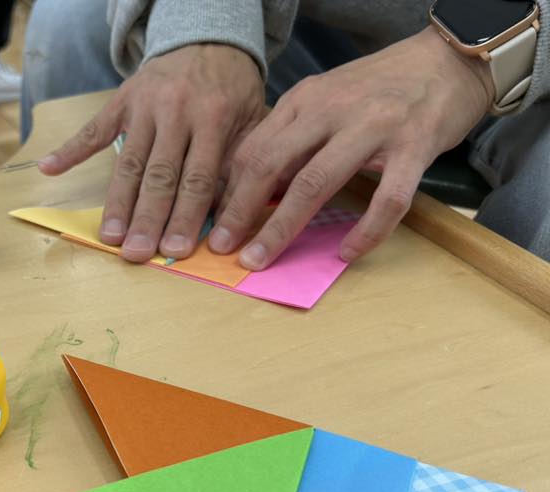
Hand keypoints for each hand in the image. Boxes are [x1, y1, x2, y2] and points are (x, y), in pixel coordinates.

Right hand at [38, 44, 264, 261]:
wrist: (209, 37)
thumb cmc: (233, 89)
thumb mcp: (252, 119)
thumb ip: (238, 164)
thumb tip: (226, 217)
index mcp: (214, 119)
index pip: (197, 178)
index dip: (185, 217)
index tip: (174, 250)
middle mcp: (177, 112)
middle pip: (159, 176)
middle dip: (147, 219)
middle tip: (136, 253)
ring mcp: (145, 106)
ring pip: (129, 162)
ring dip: (117, 202)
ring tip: (109, 236)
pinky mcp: (122, 100)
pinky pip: (94, 128)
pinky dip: (70, 149)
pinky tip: (49, 168)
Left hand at [209, 27, 494, 268]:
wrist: (448, 60)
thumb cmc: (379, 90)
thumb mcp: (325, 101)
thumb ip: (292, 139)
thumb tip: (255, 191)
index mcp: (305, 100)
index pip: (252, 149)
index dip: (228, 191)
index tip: (215, 225)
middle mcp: (331, 110)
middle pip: (270, 164)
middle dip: (239, 211)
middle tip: (222, 248)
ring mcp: (373, 127)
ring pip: (314, 183)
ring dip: (281, 228)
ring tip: (260, 260)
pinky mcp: (414, 147)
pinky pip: (387, 199)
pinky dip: (366, 231)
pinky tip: (347, 253)